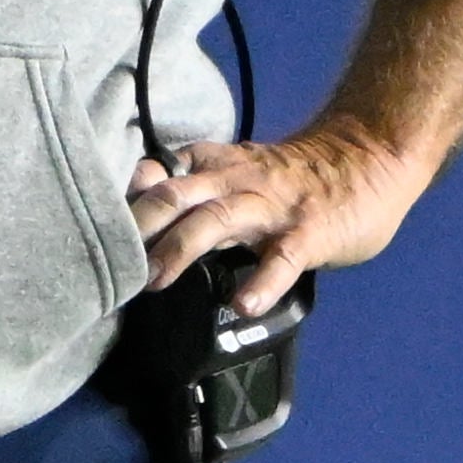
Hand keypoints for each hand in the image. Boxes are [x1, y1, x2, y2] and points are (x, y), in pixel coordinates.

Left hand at [129, 123, 417, 309]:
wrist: (370, 157)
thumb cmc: (298, 176)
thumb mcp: (240, 171)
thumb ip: (198, 189)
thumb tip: (143, 199)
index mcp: (218, 168)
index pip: (161, 174)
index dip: (127, 199)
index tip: (92, 225)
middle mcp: (237, 182)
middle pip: (175, 195)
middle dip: (138, 225)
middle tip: (107, 262)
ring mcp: (273, 207)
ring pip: (216, 221)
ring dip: (180, 249)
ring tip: (155, 281)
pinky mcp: (309, 232)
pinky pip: (282, 257)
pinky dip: (262, 281)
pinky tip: (245, 305)